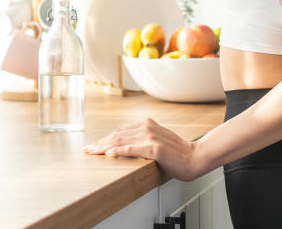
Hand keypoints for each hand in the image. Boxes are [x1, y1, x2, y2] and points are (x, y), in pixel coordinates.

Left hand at [83, 118, 204, 181]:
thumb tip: (126, 146)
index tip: (94, 145)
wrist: (194, 158)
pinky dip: (117, 150)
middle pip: (117, 135)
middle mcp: (147, 127)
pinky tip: (108, 153)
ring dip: (104, 146)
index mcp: (147, 124)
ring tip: (92, 152)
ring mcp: (150, 136)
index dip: (105, 138)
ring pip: (121, 141)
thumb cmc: (177, 154)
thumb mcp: (157, 142)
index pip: (120, 131)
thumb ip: (143, 140)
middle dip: (100, 142)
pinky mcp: (154, 148)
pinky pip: (131, 149)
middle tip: (87, 149)